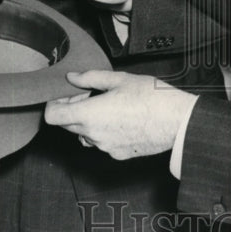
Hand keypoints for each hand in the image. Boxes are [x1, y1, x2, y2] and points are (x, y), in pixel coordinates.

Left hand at [44, 70, 197, 159]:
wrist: (177, 121)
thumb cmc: (151, 97)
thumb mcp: (119, 79)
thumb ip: (90, 78)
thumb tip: (72, 77)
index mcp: (89, 114)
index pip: (53, 116)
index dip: (54, 104)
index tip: (65, 95)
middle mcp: (93, 134)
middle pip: (67, 125)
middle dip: (72, 110)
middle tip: (88, 95)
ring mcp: (105, 147)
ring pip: (84, 135)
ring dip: (87, 122)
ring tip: (107, 107)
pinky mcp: (117, 154)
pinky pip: (101, 143)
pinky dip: (103, 132)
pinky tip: (120, 119)